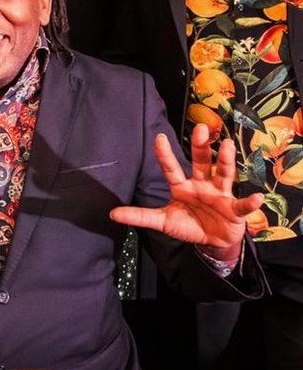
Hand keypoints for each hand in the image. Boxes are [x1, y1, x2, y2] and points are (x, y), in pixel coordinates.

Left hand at [110, 123, 263, 263]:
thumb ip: (140, 216)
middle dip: (201, 146)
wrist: (212, 241)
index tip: (159, 137)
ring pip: (223, 174)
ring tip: (227, 145)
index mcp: (182, 186)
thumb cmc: (187, 225)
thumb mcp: (162, 221)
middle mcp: (202, 185)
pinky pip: (243, 205)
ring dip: (226, 160)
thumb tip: (112, 214)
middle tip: (201, 128)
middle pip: (201, 162)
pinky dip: (250, 202)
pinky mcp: (235, 209)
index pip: (171, 168)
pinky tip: (257, 198)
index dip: (165, 154)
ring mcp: (220, 194)